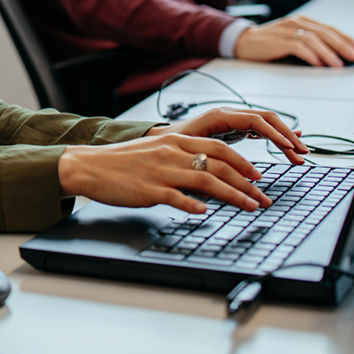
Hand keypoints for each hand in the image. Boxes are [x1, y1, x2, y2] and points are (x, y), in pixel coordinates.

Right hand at [58, 109, 303, 214]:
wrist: (90, 166)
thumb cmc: (122, 162)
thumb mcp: (155, 152)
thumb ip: (181, 159)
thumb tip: (207, 176)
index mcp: (174, 140)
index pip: (217, 148)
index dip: (242, 163)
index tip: (259, 177)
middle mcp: (171, 153)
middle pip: (218, 165)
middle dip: (246, 183)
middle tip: (263, 198)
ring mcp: (160, 171)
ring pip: (205, 181)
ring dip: (233, 196)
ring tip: (250, 208)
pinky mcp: (149, 189)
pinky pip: (177, 197)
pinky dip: (194, 205)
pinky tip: (206, 213)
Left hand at [150, 107, 307, 164]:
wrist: (162, 139)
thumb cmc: (173, 145)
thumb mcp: (190, 150)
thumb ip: (209, 156)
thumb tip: (230, 172)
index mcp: (219, 116)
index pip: (255, 120)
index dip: (274, 134)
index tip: (290, 148)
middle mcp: (229, 114)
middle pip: (266, 118)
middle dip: (286, 135)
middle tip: (302, 153)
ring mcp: (233, 119)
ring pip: (267, 124)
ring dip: (285, 138)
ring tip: (300, 155)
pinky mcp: (235, 128)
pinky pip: (261, 129)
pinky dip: (277, 136)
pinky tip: (290, 143)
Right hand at [234, 15, 353, 67]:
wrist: (242, 41)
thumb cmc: (269, 42)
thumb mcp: (291, 38)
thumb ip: (309, 42)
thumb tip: (333, 55)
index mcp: (301, 21)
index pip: (328, 28)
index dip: (345, 37)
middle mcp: (295, 22)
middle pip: (323, 32)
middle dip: (341, 45)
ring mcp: (286, 31)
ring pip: (313, 39)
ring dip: (328, 52)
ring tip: (338, 64)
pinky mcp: (277, 41)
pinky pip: (298, 47)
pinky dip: (310, 55)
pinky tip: (318, 63)